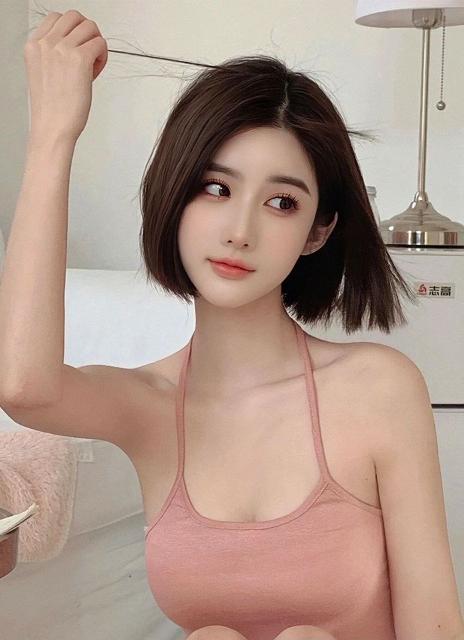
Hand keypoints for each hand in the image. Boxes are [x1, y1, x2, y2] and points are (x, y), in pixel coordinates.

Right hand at [23, 9, 107, 141]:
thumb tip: (74, 46)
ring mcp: (62, 49)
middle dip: (87, 32)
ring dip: (97, 44)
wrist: (52, 127)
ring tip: (93, 64)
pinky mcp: (80, 59)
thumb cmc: (51, 109)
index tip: (77, 48)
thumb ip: (52, 55)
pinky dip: (103, 56)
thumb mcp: (42, 73)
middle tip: (90, 52)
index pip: (56, 18)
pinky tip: (96, 71)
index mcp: (34, 46)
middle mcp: (47, 43)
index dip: (72, 32)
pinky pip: (100, 43)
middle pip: (75, 17)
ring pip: (90, 27)